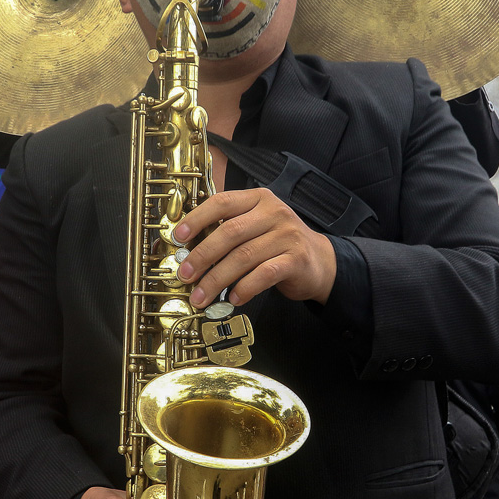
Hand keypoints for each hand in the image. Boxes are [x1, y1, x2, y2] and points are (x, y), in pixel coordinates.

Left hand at [173, 188, 336, 307]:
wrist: (321, 261)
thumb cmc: (279, 245)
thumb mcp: (257, 227)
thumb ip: (230, 230)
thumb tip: (189, 250)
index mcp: (259, 200)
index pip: (222, 202)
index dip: (197, 218)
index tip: (178, 237)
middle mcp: (274, 213)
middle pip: (230, 232)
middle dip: (203, 256)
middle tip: (185, 274)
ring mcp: (287, 236)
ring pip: (244, 257)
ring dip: (217, 279)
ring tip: (202, 296)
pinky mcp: (296, 260)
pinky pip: (264, 275)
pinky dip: (245, 288)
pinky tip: (234, 298)